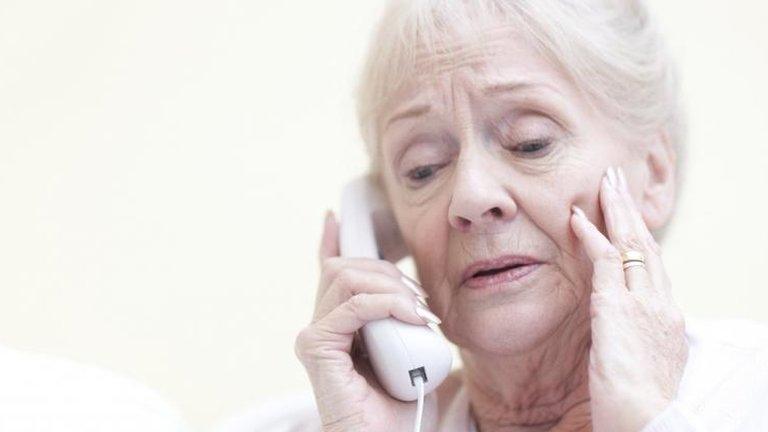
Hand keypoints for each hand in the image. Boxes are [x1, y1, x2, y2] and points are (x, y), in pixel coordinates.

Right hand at [294, 211, 440, 431]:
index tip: (334, 216)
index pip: (328, 273)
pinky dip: (387, 304)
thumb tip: (415, 296)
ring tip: (419, 312)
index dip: (330, 241)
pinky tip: (410, 317)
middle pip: (344, 267)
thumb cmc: (403, 406)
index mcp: (340, 326)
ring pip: (346, 277)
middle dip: (387, 270)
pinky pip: (353, 305)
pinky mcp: (316, 347)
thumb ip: (402, 321)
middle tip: (421, 301)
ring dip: (390, 286)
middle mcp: (321, 327)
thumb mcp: (411, 350)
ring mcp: (315, 336)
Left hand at [570, 166, 688, 431]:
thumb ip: (636, 338)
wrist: (649, 421)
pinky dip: (591, 235)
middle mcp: (660, 303)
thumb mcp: (647, 364)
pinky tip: (577, 217)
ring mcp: (642, 302)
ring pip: (630, 243)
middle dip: (631, 210)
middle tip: (619, 181)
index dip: (641, 237)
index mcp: (668, 318)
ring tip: (603, 182)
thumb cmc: (645, 405)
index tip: (630, 217)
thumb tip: (622, 332)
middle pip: (646, 244)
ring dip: (615, 209)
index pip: (653, 266)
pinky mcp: (618, 307)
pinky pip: (604, 260)